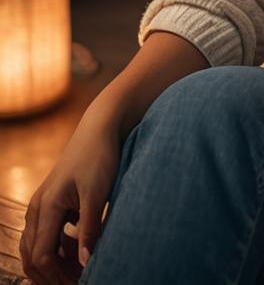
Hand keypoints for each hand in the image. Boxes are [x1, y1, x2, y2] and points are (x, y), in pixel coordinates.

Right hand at [20, 112, 119, 283]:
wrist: (99, 127)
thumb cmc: (100, 155)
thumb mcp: (98, 193)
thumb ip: (89, 228)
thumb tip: (85, 263)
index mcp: (47, 206)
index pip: (42, 255)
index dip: (58, 276)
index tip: (81, 282)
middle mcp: (38, 207)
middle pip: (32, 256)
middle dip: (51, 276)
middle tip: (77, 283)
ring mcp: (42, 204)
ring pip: (36, 247)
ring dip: (52, 264)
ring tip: (79, 272)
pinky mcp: (52, 201)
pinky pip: (45, 234)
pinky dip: (56, 249)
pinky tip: (77, 249)